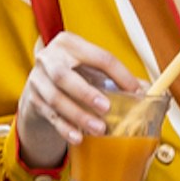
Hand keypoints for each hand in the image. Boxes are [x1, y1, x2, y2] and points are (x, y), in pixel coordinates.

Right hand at [13, 31, 136, 168]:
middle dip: (86, 93)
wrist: (40, 82)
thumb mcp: (90, 66)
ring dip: (78, 115)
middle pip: (63, 76)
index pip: (98, 57)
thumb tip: (147, 91)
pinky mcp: (32, 99)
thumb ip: (115, 76)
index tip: (134, 92)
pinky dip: (65, 128)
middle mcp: (49, 58)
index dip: (119, 75)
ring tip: (98, 129)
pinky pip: (50, 116)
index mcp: (69, 43)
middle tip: (106, 108)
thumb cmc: (74, 72)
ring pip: (56, 99)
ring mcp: (37, 80)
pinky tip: (78, 137)